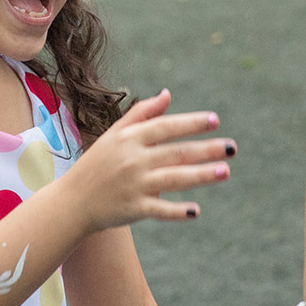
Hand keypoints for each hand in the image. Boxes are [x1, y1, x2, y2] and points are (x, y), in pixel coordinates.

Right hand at [62, 89, 233, 232]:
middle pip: (176, 153)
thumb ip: (142, 113)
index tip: (215, 120)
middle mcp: (133, 160)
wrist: (72, 201)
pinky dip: (177, 211)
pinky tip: (196, 211)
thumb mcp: (115, 134)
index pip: (166, 127)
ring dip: (201, 175)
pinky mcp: (133, 209)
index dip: (191, 123)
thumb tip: (168, 94)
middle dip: (206, 149)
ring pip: (174, 179)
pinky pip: (160, 210)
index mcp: (129, 138)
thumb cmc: (98, 164)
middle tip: (233, 147)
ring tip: (226, 171)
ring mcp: (134, 185)